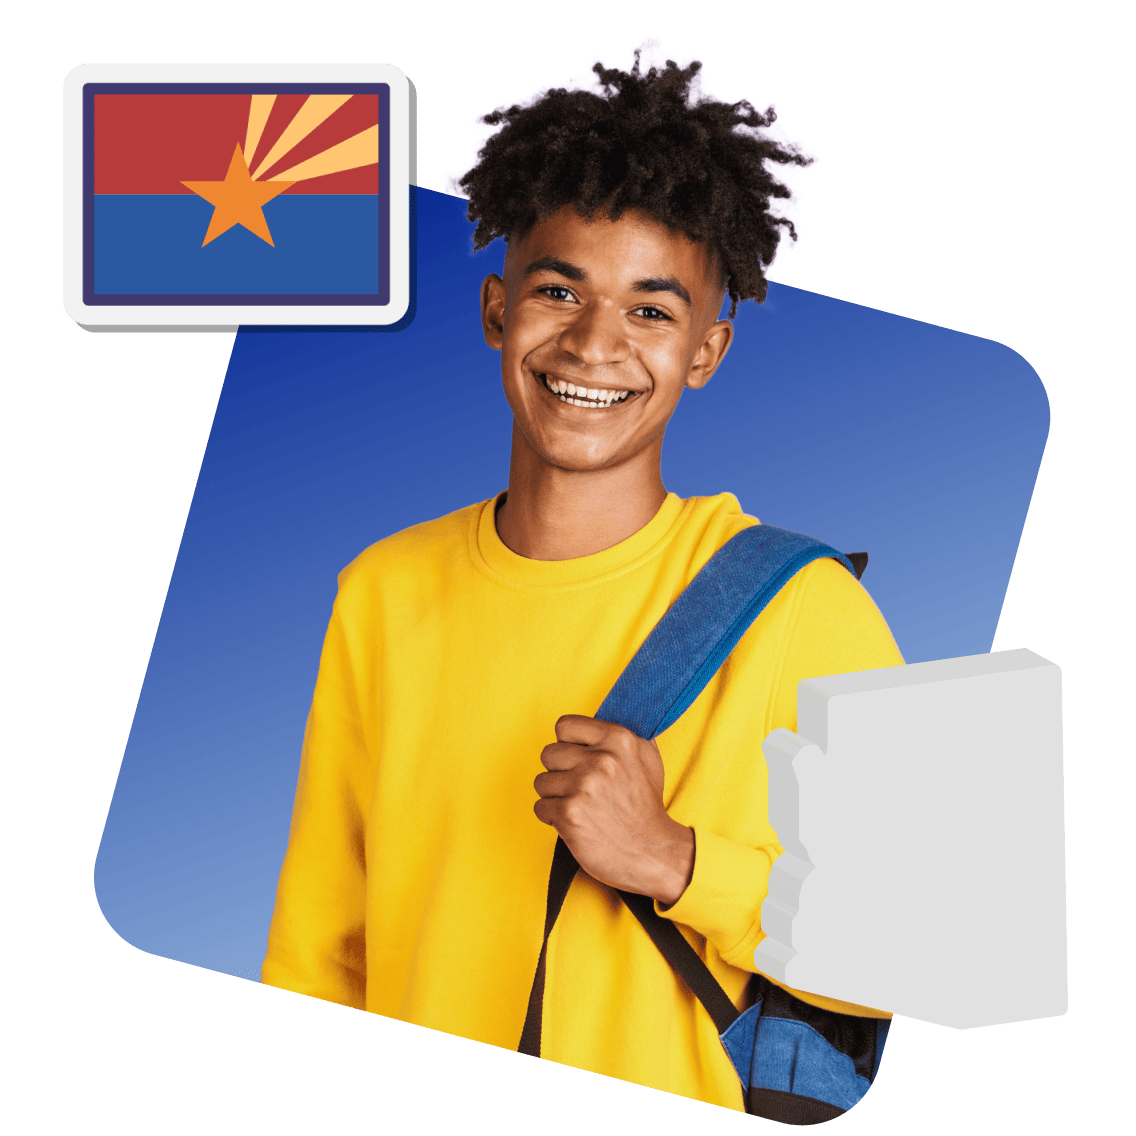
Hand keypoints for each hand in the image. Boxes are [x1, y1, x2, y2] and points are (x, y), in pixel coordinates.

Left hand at [533, 715, 694, 905]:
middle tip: (578, 787)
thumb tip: (604, 715)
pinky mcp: (569, 814)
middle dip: (559, 772)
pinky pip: (540, 806)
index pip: (565, 726)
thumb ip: (625, 734)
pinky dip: (553, 817)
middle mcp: (601, 759)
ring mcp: (583, 787)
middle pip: (548, 754)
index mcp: (618, 739)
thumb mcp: (648, 758)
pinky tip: (574, 822)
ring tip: (578, 806)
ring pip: (541, 781)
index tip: (576, 759)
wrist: (653, 852)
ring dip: (555, 796)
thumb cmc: (647, 807)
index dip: (568, 744)